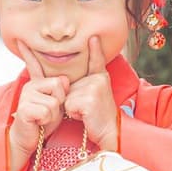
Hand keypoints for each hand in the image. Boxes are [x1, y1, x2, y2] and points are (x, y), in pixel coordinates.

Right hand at [8, 44, 68, 170]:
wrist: (27, 140)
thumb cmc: (42, 122)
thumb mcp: (55, 103)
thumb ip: (60, 90)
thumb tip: (64, 80)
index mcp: (37, 82)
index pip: (33, 64)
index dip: (28, 52)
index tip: (21, 40)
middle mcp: (30, 86)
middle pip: (59, 85)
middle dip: (60, 101)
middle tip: (50, 112)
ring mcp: (26, 96)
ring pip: (55, 101)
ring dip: (55, 114)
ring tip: (45, 119)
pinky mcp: (25, 108)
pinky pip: (48, 110)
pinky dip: (48, 120)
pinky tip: (39, 123)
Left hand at [62, 36, 118, 151]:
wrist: (109, 133)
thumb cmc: (96, 117)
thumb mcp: (89, 96)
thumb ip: (79, 85)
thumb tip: (62, 81)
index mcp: (100, 77)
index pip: (95, 61)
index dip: (94, 49)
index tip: (93, 37)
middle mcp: (99, 79)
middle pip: (67, 84)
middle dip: (70, 98)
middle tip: (86, 109)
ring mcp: (95, 87)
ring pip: (66, 95)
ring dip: (71, 107)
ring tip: (85, 112)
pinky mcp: (89, 99)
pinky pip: (68, 104)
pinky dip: (72, 113)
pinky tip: (85, 116)